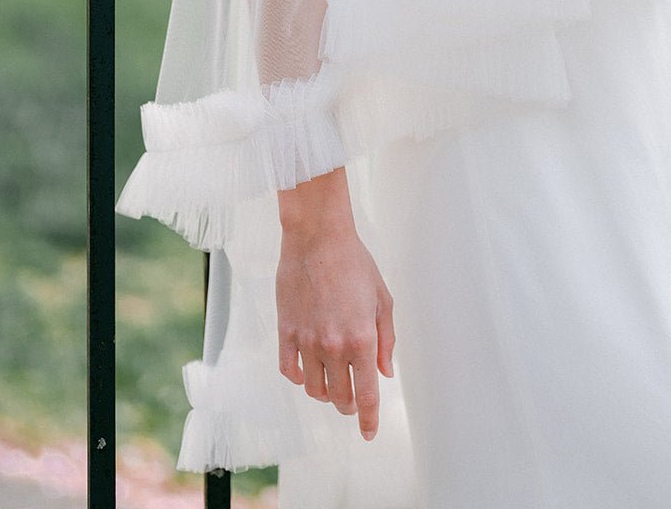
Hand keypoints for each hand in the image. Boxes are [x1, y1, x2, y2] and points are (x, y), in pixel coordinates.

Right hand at [276, 219, 395, 440]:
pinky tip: (307, 371)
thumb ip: (385, 340)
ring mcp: (306, 341)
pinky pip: (289, 371)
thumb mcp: (382, 298)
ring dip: (325, 391)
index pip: (365, 395)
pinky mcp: (285, 332)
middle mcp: (333, 346)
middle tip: (353, 397)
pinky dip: (299, 378)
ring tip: (333, 379)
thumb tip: (384, 373)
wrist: (317, 237)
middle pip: (339, 398)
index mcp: (361, 339)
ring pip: (314, 389)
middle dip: (349, 404)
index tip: (369, 433)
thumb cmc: (354, 263)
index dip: (368, 420)